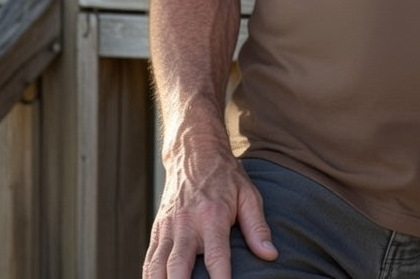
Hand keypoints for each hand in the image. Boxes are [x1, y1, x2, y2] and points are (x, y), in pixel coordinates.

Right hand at [143, 144, 276, 277]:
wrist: (195, 152)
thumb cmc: (226, 176)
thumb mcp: (248, 194)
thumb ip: (258, 227)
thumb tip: (270, 254)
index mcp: (213, 215)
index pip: (217, 255)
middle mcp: (187, 223)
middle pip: (178, 266)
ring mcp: (169, 227)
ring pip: (158, 266)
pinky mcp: (157, 229)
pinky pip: (149, 260)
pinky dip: (150, 277)